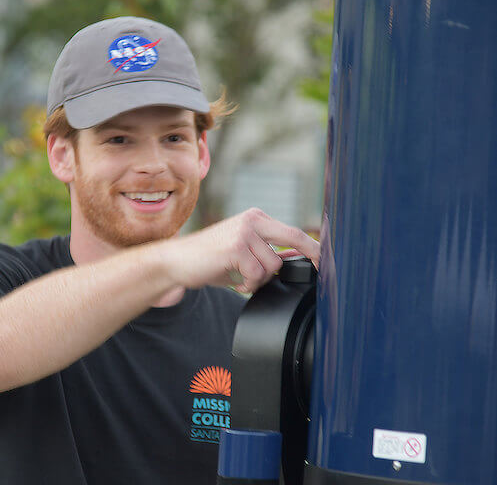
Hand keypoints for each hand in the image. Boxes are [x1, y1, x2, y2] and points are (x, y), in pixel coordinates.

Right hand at [161, 208, 319, 293]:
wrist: (176, 261)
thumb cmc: (209, 259)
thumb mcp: (241, 252)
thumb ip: (266, 253)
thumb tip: (296, 260)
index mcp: (255, 218)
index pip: (293, 232)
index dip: (313, 247)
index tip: (326, 261)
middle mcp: (251, 220)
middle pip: (293, 239)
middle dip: (309, 256)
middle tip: (319, 271)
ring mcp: (243, 232)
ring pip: (272, 265)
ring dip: (260, 279)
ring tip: (241, 278)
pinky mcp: (235, 248)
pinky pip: (256, 275)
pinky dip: (247, 284)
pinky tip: (234, 280)